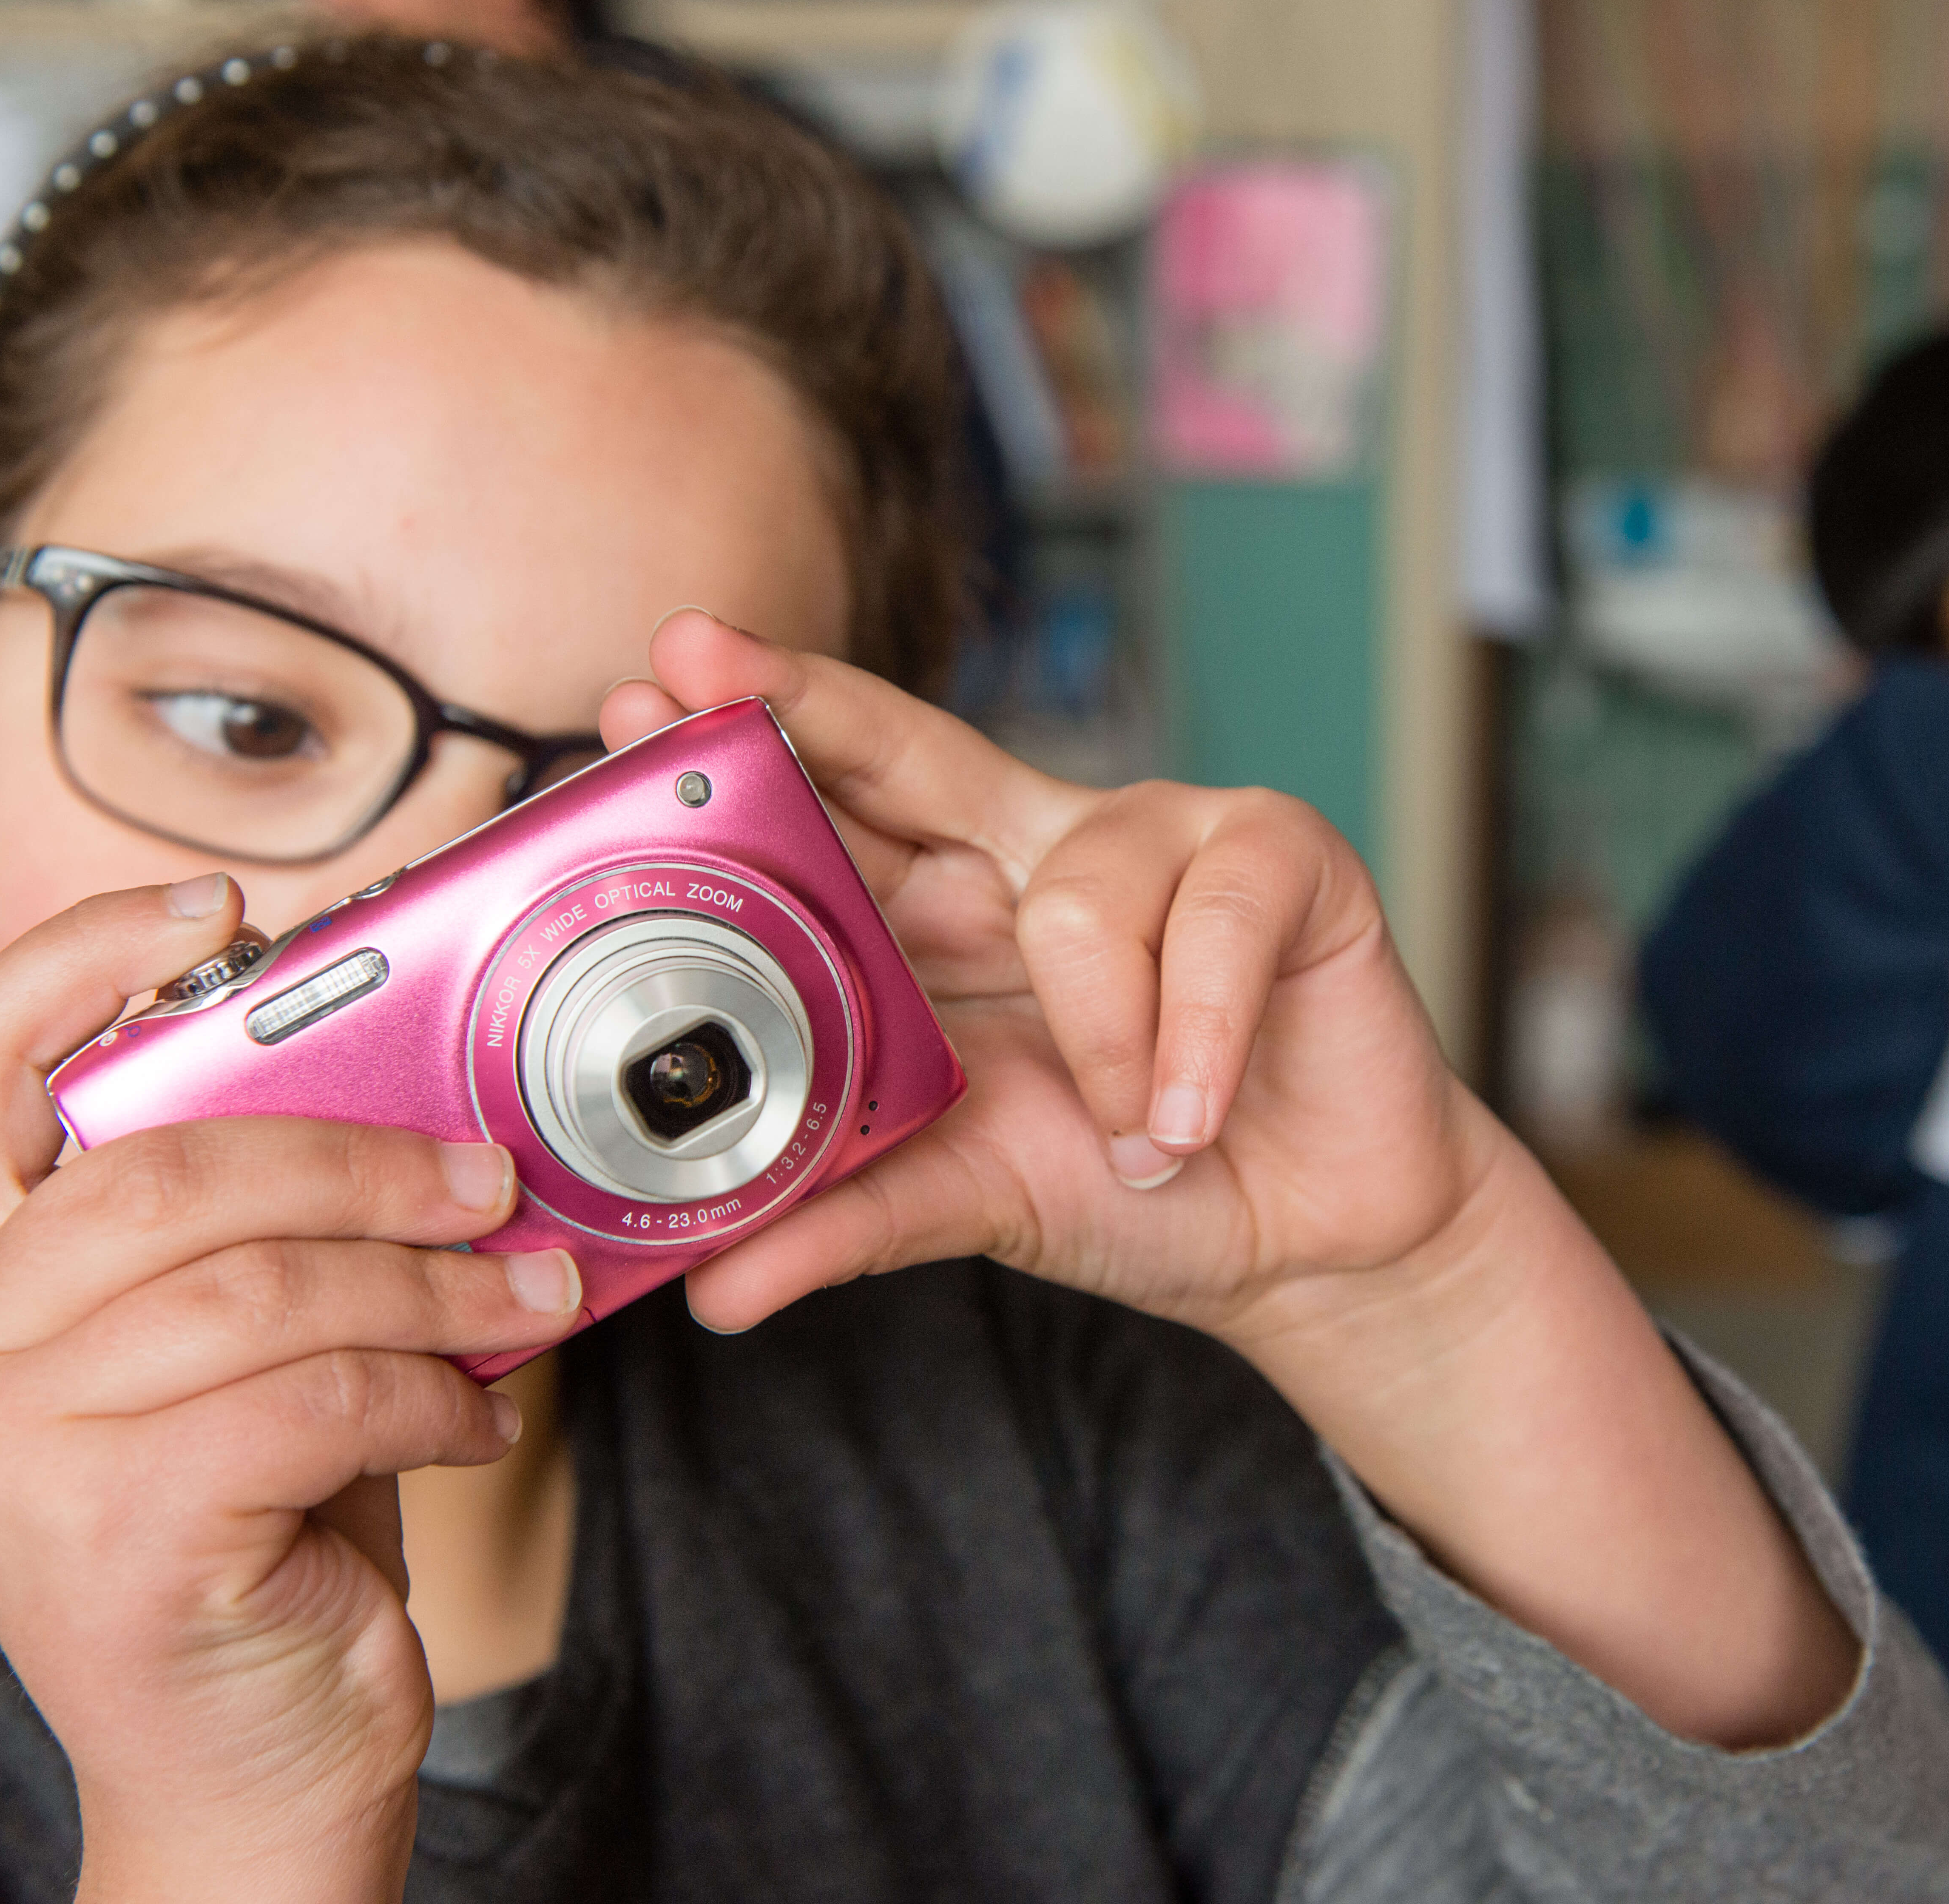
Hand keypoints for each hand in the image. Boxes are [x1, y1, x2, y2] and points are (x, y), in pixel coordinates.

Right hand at [0, 878, 586, 1903]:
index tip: (221, 912)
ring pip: (256, 1285)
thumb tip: (416, 1096)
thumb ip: (257, 1231)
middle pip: (162, 1170)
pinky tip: (474, 1421)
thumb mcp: (236, 1356)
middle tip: (491, 1178)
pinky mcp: (107, 1533)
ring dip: (426, 1284)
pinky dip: (425, 1394)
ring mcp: (5, 1452)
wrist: (247, 1779)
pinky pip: (308, 1397)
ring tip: (524, 1302)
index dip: (87, 958)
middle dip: (356, 1156)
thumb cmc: (259, 1541)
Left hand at [604, 612, 1857, 1747]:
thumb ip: (850, 1223)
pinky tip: (1196, 1115)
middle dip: (806, 701)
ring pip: (1076, 896)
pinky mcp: (1279, 855)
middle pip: (909, 745)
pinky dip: (1196, 1038)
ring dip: (1099, 1044)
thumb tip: (714, 1291)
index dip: (749, 745)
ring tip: (1133, 1135)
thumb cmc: (1135, 1186)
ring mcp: (1161, 838)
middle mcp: (1038, 852)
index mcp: (956, 913)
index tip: (639, 692)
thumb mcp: (975, 1201)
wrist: (1310, 1238)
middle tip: (702, 658)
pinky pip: (1211, 919)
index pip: (837, 809)